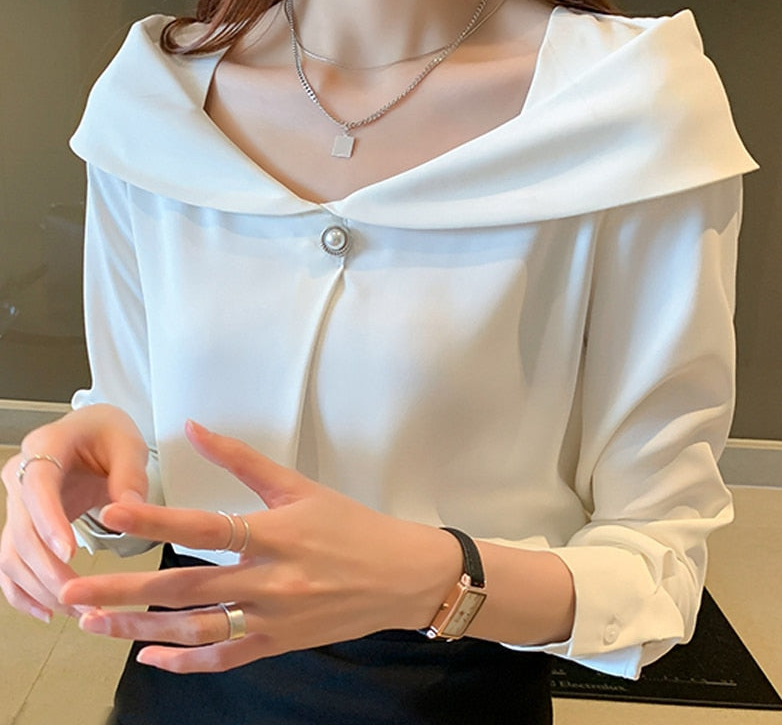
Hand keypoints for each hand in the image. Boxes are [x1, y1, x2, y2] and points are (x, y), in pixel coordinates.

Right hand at [0, 405, 148, 620]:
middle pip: (23, 530)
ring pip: (14, 554)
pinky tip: (47, 611)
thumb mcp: (128, 445)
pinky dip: (23, 591)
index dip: (50, 521)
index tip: (68, 553)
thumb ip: (130, 476)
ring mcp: (15, 503)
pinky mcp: (20, 526)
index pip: (38, 487)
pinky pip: (11, 564)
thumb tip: (130, 512)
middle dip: (50, 569)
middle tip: (84, 596)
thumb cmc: (108, 435)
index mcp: (45, 446)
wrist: (91, 433)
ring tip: (78, 610)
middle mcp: (20, 475)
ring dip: (41, 587)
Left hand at [60, 421, 461, 672]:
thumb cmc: (352, 526)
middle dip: (124, 593)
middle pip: (186, 589)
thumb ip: (243, 459)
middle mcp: (270, 580)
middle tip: (72, 593)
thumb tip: (197, 426)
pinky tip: (150, 657)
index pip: (206, 526)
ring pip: (196, 630)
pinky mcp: (278, 643)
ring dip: (142, 630)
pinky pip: (225, 658)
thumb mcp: (302, 487)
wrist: (400, 576)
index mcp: (275, 533)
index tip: (113, 515)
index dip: (157, 521)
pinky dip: (185, 663)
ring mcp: (273, 619)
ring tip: (95, 625)